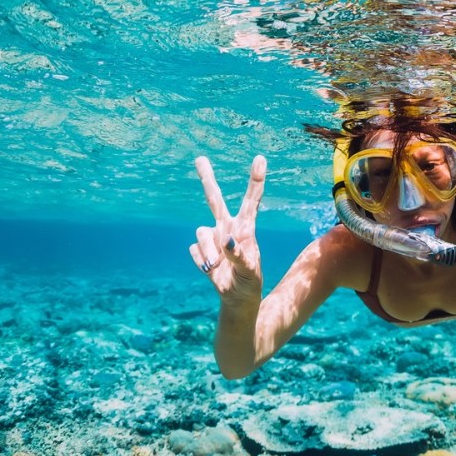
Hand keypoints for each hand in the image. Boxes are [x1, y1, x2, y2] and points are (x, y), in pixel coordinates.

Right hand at [189, 156, 266, 303]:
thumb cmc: (249, 281)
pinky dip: (202, 262)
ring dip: (209, 252)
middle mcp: (227, 227)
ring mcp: (213, 238)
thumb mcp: (249, 272)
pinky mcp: (201, 250)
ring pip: (201, 233)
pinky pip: (195, 251)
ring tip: (218, 266)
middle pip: (215, 200)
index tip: (260, 159)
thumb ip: (239, 256)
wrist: (237, 297)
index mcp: (246, 228)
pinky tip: (212, 269)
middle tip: (200, 159)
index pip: (251, 200)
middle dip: (207, 179)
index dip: (255, 180)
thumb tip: (226, 240)